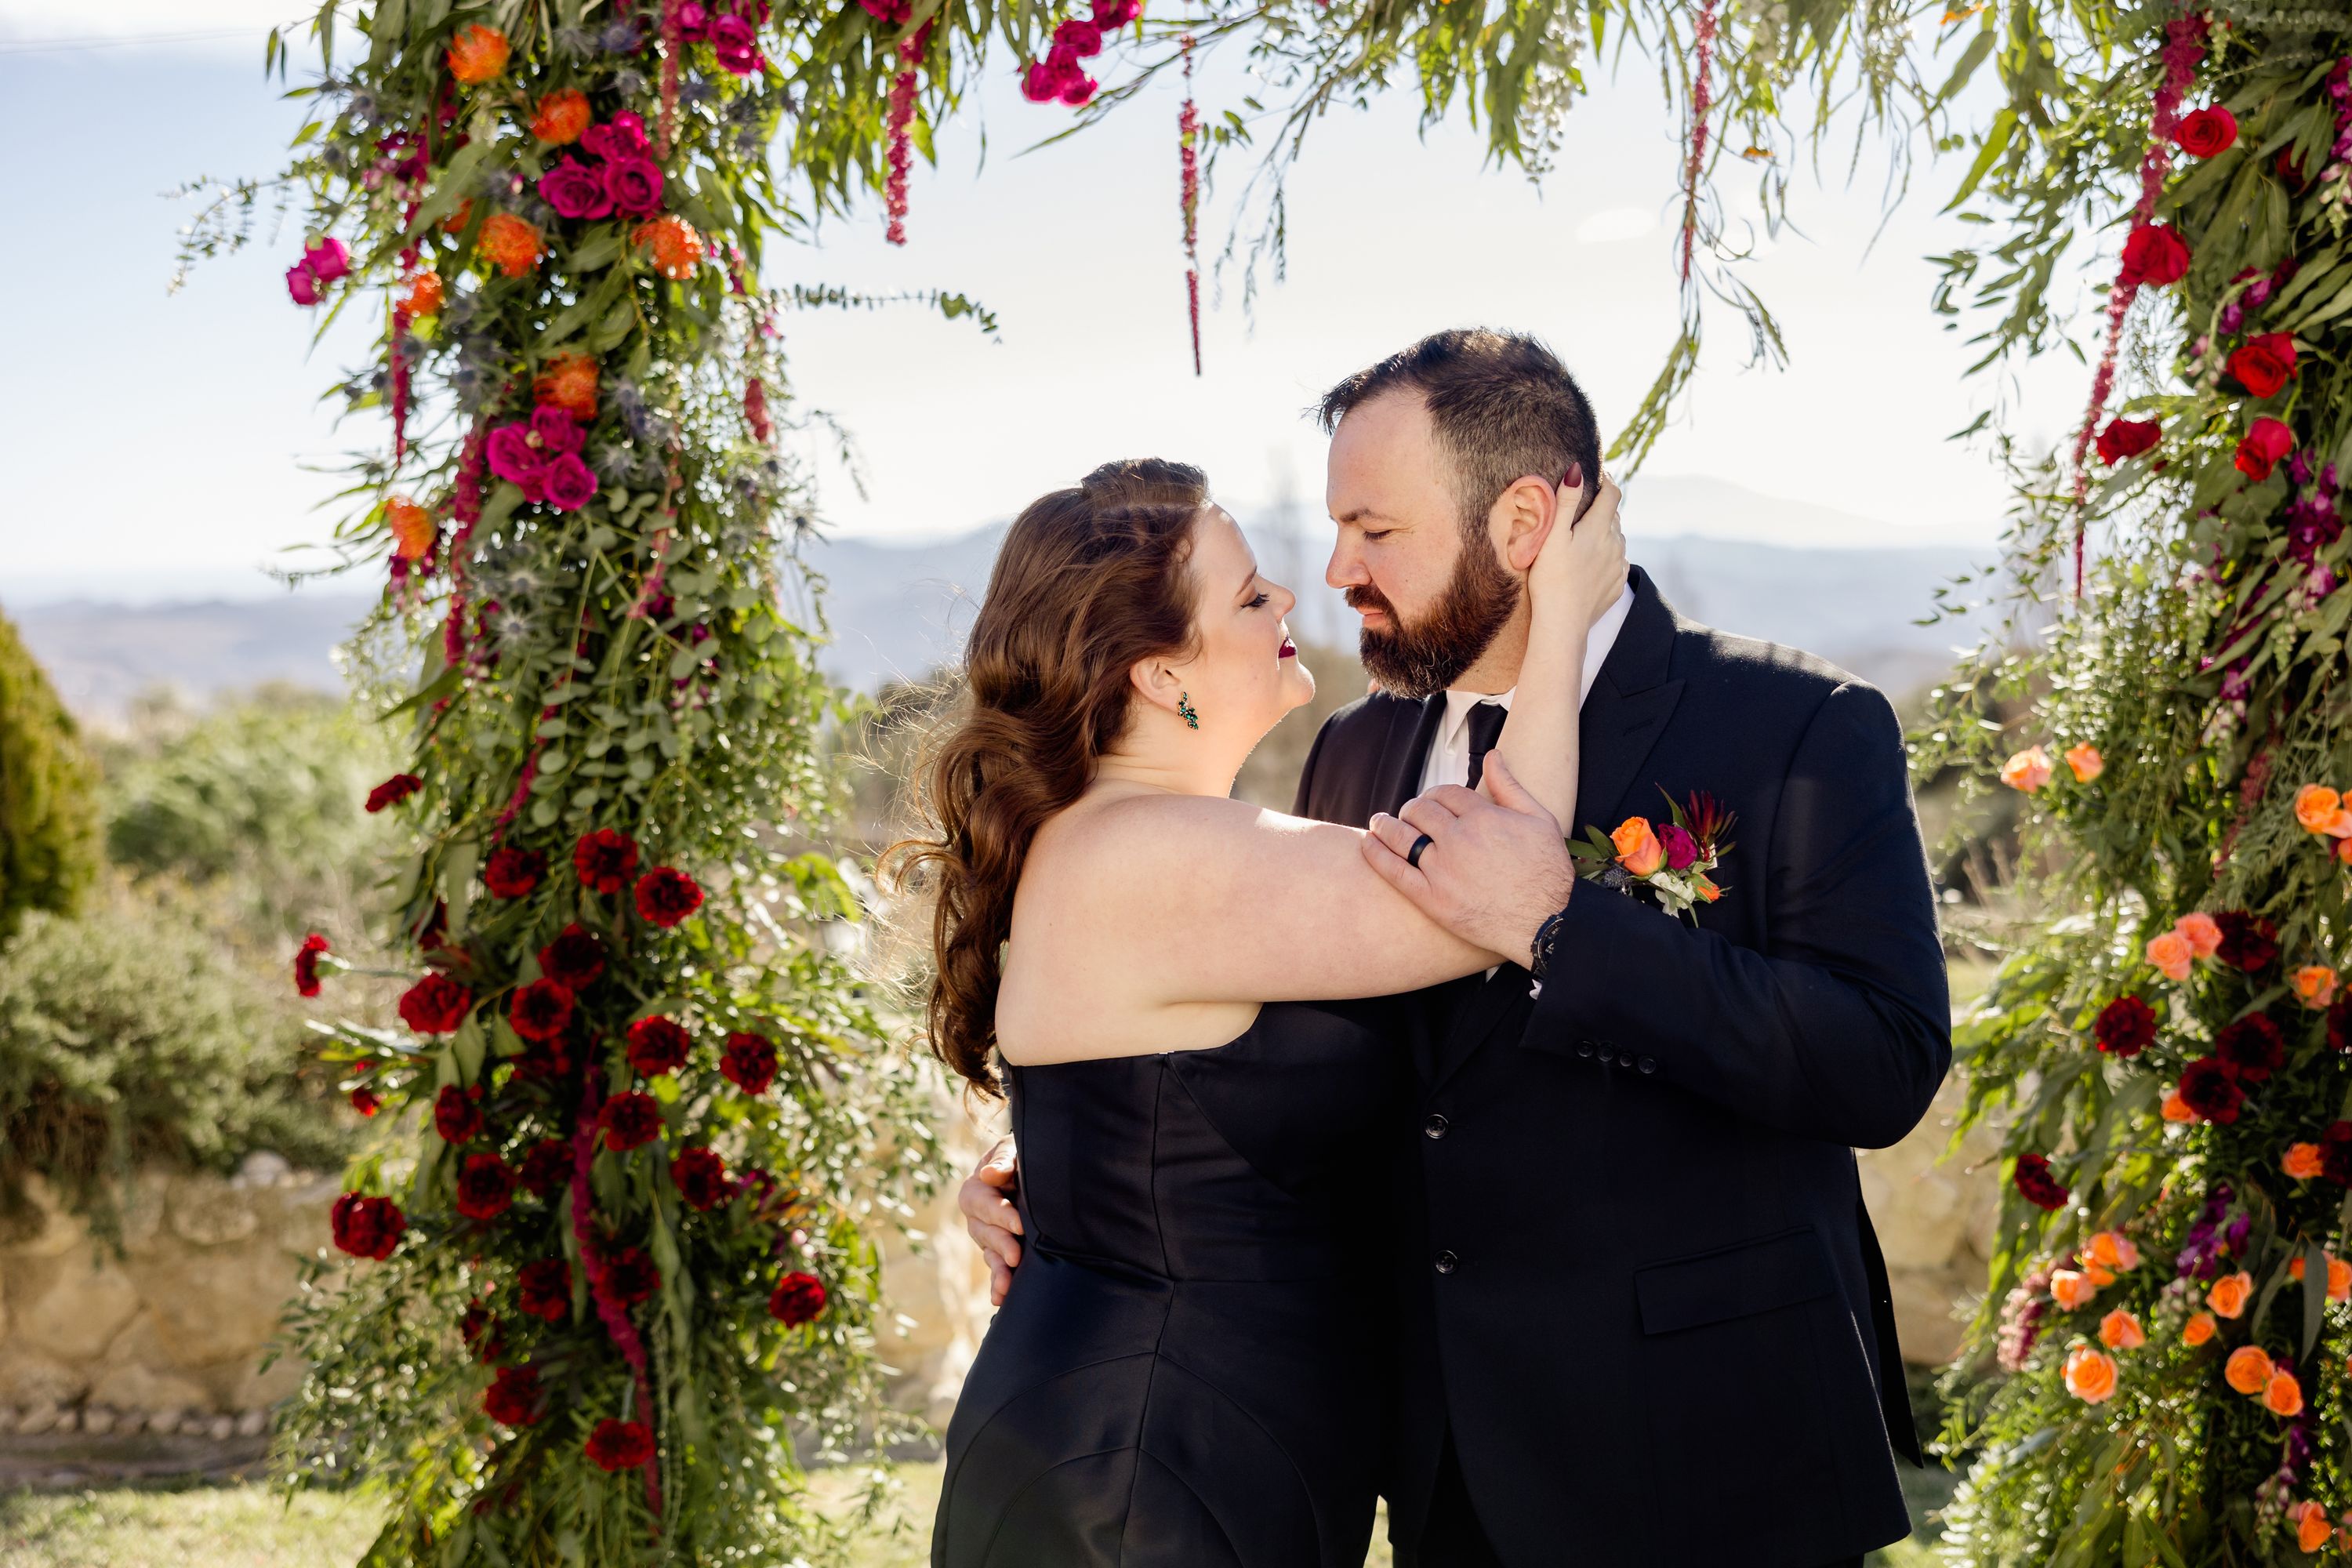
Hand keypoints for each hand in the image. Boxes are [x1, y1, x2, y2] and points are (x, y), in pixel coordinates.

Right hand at [957, 1136, 1022, 1305]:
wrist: (1033, 1170)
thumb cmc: (1020, 1156)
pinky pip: (997, 1269)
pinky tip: (1001, 1299)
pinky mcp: (1000, 1252)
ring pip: (989, 1254)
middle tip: (1015, 1255)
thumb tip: (990, 1175)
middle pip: (984, 1232)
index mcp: (976, 1190)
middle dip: (1000, 1244)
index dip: (1000, 1214)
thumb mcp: (1012, 1150)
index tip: (1018, 1224)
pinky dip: (999, 1283)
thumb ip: (1003, 1160)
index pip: (984, 1202)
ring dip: (998, 1271)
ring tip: (1006, 1285)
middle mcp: (977, 1217)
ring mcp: (988, 1237)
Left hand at [1361, 753, 1576, 963]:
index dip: (1436, 794)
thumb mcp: (1539, 819)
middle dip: (1412, 808)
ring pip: (1402, 836)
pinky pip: (1394, 871)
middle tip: (1409, 814)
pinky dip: (1376, 854)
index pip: (1444, 793)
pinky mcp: (1432, 899)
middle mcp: (1458, 839)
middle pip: (1419, 810)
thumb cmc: (1547, 870)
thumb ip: (1510, 785)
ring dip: (1385, 825)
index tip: (1433, 801)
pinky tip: (1368, 843)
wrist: (1547, 922)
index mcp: (1482, 817)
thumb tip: (1493, 755)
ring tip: (1379, 823)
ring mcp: (1442, 870)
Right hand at [1531, 471, 1626, 627]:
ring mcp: (1619, 565)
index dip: (1606, 480)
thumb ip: (1565, 501)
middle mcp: (1615, 544)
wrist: (1562, 624)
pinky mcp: (1617, 584)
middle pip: (1614, 516)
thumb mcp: (1552, 536)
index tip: (1597, 475)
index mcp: (1599, 528)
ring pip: (1616, 539)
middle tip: (1581, 509)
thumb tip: (1576, 470)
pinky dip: (1606, 556)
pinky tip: (1589, 564)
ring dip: (1604, 532)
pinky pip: (1616, 562)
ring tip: (1583, 538)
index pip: (1612, 493)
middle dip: (1601, 507)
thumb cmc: (1551, 579)